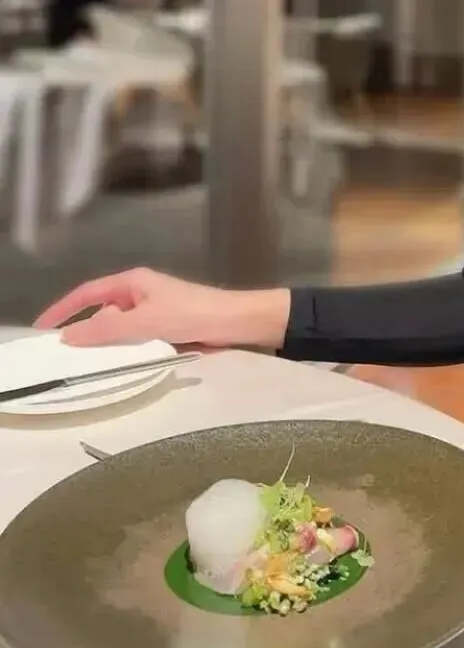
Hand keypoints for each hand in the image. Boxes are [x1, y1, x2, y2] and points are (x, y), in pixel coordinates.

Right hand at [33, 269, 290, 351]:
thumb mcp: (145, 323)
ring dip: (110, 345)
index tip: (42, 328)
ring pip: (120, 330)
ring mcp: (155, 311)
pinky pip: (137, 340)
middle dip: (87, 332)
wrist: (237, 323)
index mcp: (134, 282)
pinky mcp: (167, 328)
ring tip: (96, 365)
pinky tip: (126, 365)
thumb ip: (107, 331)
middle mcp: (141, 293)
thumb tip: (69, 336)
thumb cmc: (192, 315)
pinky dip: (128, 351)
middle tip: (69, 358)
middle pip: (103, 313)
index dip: (63, 309)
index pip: (88, 293)